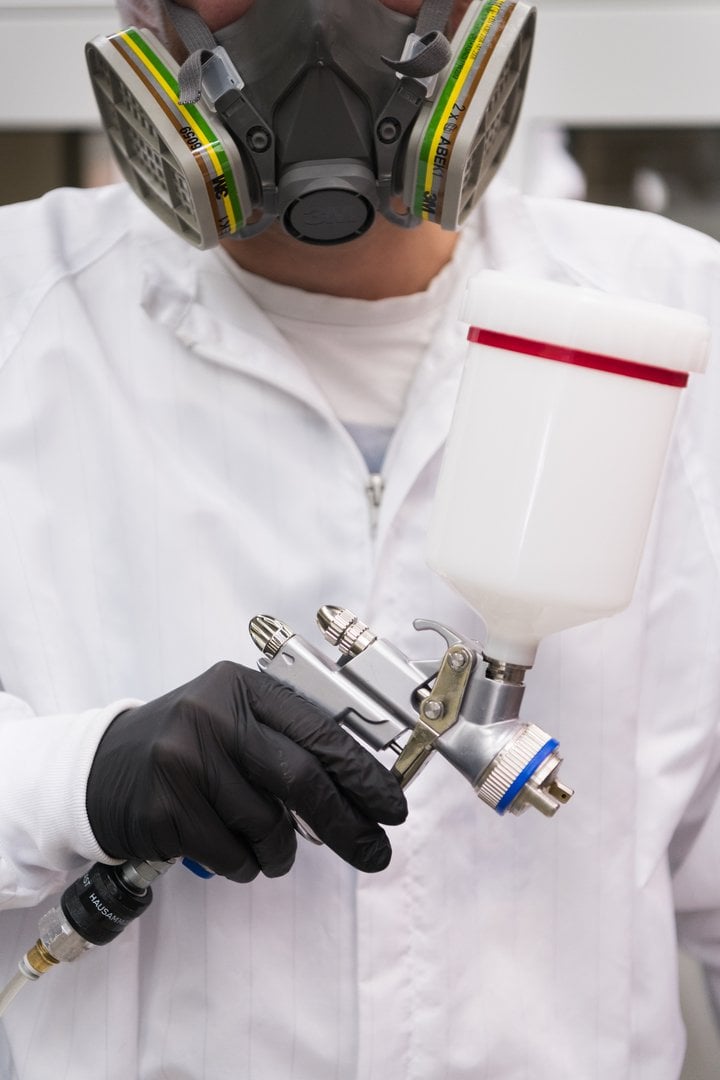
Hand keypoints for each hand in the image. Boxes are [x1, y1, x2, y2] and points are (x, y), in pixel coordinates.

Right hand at [86, 662, 406, 881]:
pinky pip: (233, 854)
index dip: (362, 772)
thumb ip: (286, 740)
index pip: (317, 728)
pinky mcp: (165, 809)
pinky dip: (247, 865)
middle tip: (374, 852)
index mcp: (240, 687)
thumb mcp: (232, 720)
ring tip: (274, 850)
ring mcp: (185, 762)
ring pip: (268, 825)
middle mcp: (212, 716)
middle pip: (301, 778)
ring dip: (283, 852)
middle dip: (347, 823)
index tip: (391, 805)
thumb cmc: (186, 747)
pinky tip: (235, 851)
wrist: (101, 770)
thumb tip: (361, 787)